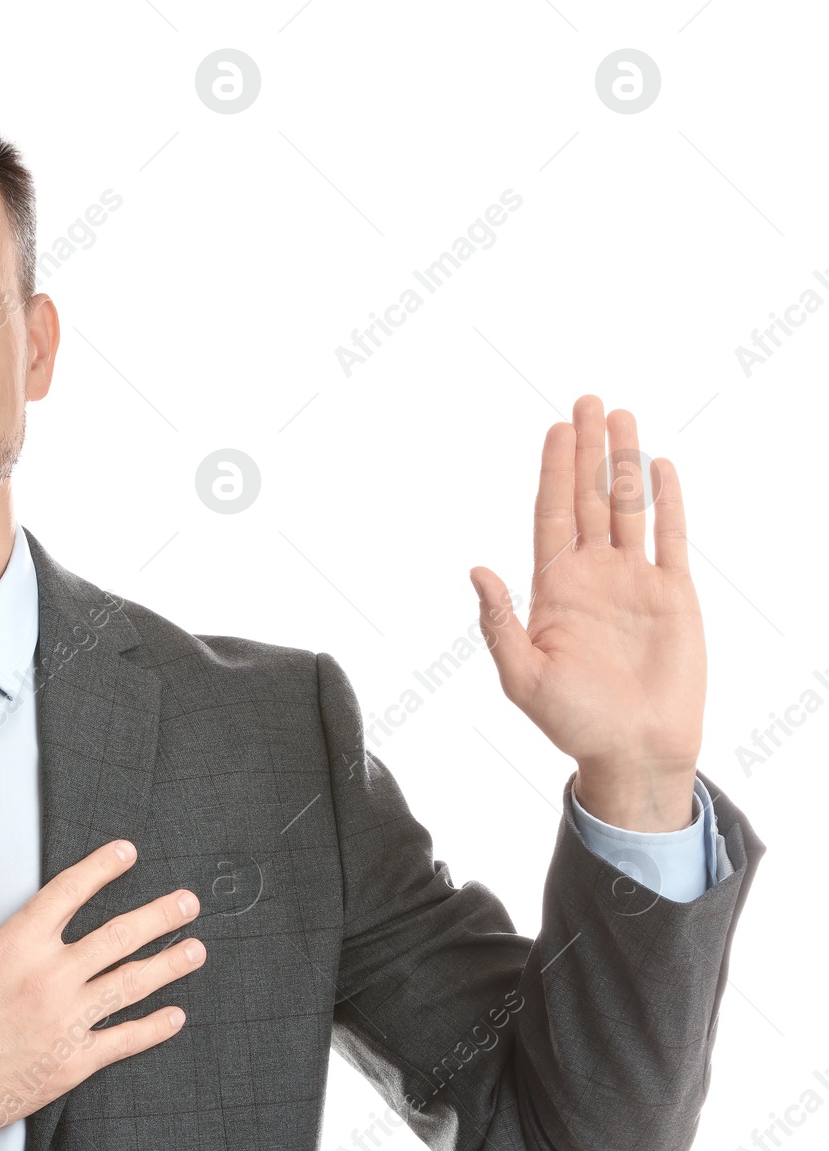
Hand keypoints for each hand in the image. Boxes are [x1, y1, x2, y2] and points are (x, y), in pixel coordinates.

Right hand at [0, 838, 202, 1150]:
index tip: (128, 853)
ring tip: (196, 950)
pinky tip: (174, 1017)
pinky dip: (153, 1028)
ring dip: (168, 964)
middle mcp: (49, 976)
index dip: (103, 868)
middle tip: (188, 903)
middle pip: (118, 935)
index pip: (70, 892)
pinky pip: (123, 1040)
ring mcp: (65, 1021)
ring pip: (130, 983)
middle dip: (159, 915)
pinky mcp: (71, 1062)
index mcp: (16, 943)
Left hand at [470, 394, 704, 831]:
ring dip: (625, 463)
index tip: (554, 429)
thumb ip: (499, 622)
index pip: (552, 515)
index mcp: (553, 589)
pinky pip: (671, 537)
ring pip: (629, 507)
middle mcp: (592, 576)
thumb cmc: (572, 721)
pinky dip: (667, 502)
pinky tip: (661, 466)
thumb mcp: (522, 675)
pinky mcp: (674, 594)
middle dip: (586, 451)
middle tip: (586, 400)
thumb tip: (477, 569)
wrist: (633, 750)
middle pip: (589, 498)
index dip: (553, 472)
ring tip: (621, 416)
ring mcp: (634, 581)